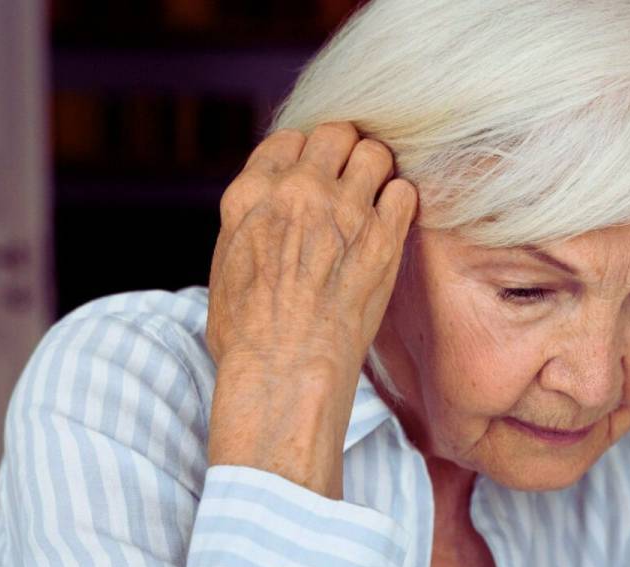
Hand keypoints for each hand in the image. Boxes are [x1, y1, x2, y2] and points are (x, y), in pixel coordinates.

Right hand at [204, 120, 417, 391]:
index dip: (306, 155)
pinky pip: (404, 192)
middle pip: (335, 134)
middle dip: (345, 151)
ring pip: (374, 153)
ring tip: (376, 197)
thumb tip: (260, 219)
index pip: (289, 140)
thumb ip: (247, 227)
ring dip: (377, 170)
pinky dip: (401, 202)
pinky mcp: (381, 238)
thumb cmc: (249, 338)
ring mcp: (342, 210)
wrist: (285, 370)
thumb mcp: (225, 269)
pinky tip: (392, 224)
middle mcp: (297, 191)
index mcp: (250, 195)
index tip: (315, 176)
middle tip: (352, 179)